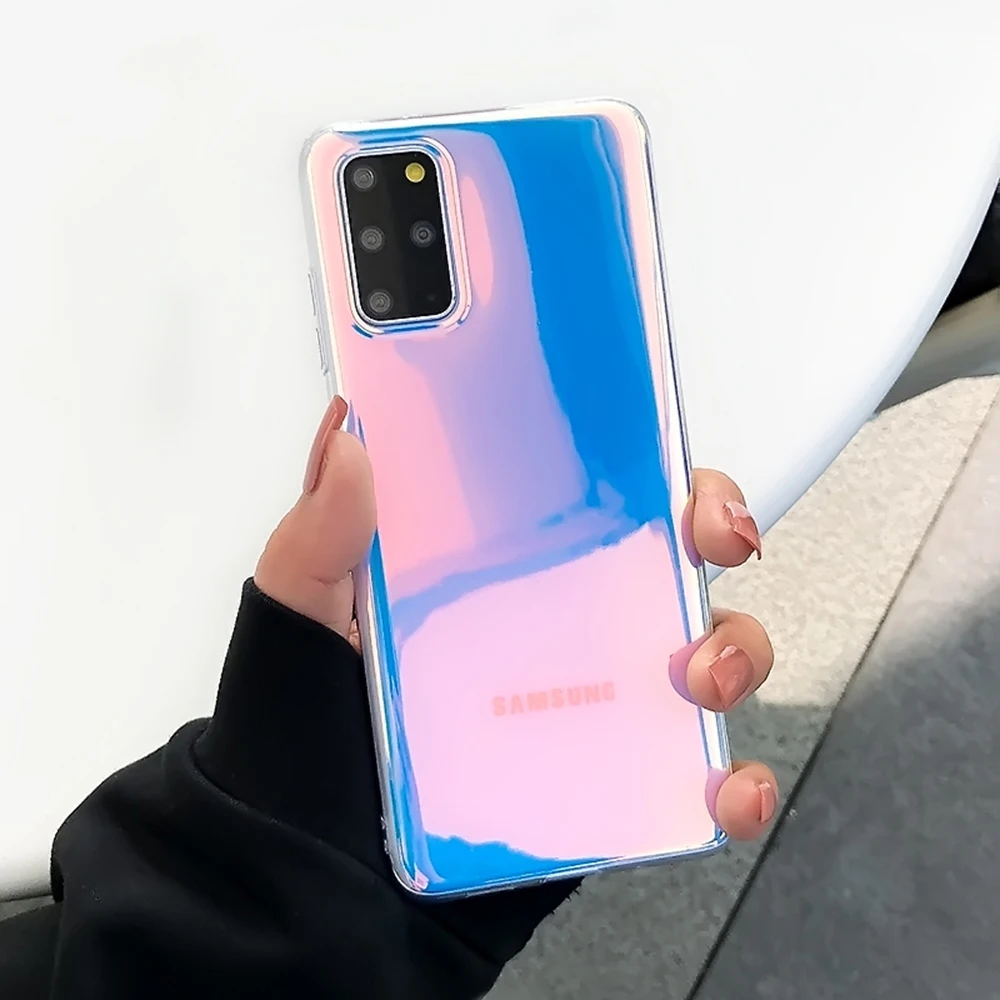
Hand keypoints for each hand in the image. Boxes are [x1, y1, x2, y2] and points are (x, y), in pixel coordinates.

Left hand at [256, 394, 777, 842]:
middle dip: (716, 530)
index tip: (667, 457)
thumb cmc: (310, 738)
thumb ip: (317, 535)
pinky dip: (733, 782)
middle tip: (710, 541)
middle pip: (669, 553)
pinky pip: (697, 776)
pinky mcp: (611, 781)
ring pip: (705, 651)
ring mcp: (593, 701)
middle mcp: (559, 620)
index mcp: (498, 563)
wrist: (326, 881)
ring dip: (736, 651)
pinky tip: (719, 787)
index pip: (589, 485)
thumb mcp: (301, 621)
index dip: (647, 459)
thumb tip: (351, 441)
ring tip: (698, 678)